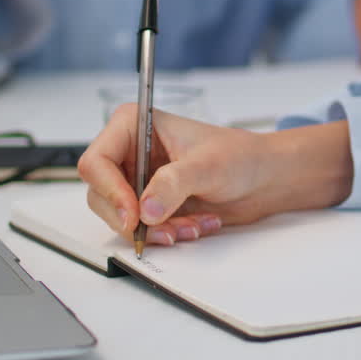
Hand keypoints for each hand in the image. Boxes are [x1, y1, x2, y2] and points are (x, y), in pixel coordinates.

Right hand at [77, 107, 352, 244]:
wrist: (264, 178)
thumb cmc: (240, 156)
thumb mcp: (207, 166)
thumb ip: (174, 184)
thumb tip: (146, 209)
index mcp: (133, 125)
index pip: (97, 162)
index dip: (110, 192)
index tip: (134, 216)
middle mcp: (129, 152)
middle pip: (102, 195)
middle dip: (135, 219)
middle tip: (166, 231)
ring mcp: (137, 180)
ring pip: (121, 218)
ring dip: (156, 230)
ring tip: (193, 227)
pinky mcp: (150, 204)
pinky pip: (142, 229)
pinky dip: (167, 234)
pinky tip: (197, 225)